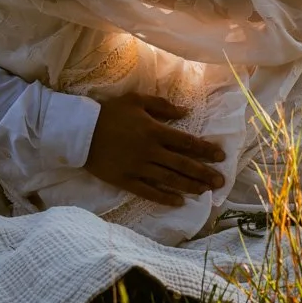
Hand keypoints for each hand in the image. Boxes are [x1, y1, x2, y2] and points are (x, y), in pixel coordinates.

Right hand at [83, 93, 225, 206]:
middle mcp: (150, 151)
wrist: (80, 131)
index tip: (220, 156)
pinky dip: (164, 198)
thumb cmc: (110, 112)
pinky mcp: (125, 180)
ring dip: (189, 186)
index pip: (186, 142)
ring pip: (169, 179)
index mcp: (154, 131)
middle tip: (221, 182)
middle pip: (183, 164)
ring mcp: (138, 167)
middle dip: (204, 173)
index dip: (205, 150)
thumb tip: (185, 112)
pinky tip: (178, 202)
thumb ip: (162, 106)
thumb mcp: (136, 100)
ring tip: (205, 192)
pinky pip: (148, 192)